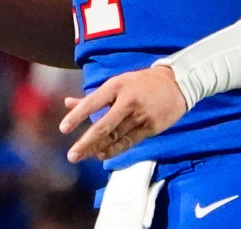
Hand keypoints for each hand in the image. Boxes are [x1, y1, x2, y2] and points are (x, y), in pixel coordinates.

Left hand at [58, 65, 186, 161]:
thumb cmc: (140, 83)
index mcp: (116, 86)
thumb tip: (67, 103)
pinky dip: (114, 150)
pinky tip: (101, 154)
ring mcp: (141, 116)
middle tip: (71, 155)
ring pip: (116, 137)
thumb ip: (92, 97)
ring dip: (97, 148)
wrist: (177, 83)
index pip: (92, 102)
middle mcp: (128, 101)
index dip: (77, 116)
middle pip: (104, 125)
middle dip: (86, 141)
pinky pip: (129, 142)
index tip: (63, 128)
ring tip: (83, 156)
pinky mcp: (151, 128)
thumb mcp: (116, 83)